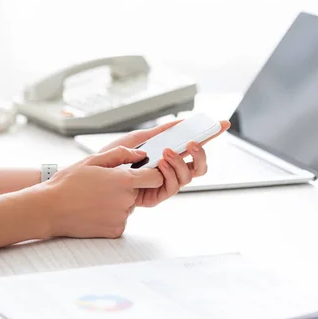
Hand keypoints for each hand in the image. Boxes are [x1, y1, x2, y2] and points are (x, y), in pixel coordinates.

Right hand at [44, 146, 162, 237]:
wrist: (49, 210)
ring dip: (116, 202)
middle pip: (138, 192)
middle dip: (126, 188)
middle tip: (102, 186)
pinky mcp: (115, 231)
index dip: (152, 174)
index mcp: (124, 181)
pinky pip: (119, 220)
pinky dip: (110, 216)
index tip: (143, 172)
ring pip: (127, 206)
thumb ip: (121, 154)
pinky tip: (93, 210)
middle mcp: (127, 201)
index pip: (156, 178)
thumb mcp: (92, 160)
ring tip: (93, 198)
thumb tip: (141, 155)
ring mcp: (121, 218)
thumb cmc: (68, 183)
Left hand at [99, 118, 230, 206]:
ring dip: (180, 162)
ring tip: (166, 152)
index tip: (222, 123)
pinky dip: (169, 173)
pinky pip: (172, 187)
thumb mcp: (137, 138)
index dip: (210, 136)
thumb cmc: (113, 159)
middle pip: (199, 166)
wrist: (94, 176)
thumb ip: (160, 131)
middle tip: (193, 143)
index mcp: (169, 156)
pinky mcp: (156, 196)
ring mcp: (165, 184)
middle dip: (200, 153)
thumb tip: (182, 122)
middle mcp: (171, 171)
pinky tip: (160, 164)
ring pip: (188, 176)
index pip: (194, 147)